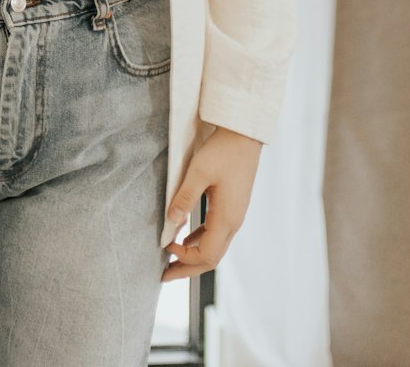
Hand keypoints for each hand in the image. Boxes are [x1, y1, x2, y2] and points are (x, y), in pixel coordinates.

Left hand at [160, 126, 262, 280]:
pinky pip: (217, 233)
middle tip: (165, 275)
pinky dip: (201, 240)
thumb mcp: (199, 172)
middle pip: (212, 258)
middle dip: (188, 268)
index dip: (185, 258)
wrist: (244, 134)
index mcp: (227, 218)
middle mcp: (234, 222)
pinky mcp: (233, 207)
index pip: (206, 255)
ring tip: (173, 259)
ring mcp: (235, 215)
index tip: (165, 248)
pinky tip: (187, 237)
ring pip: (215, 247)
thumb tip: (169, 224)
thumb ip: (183, 199)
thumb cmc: (223, 151)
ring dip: (194, 256)